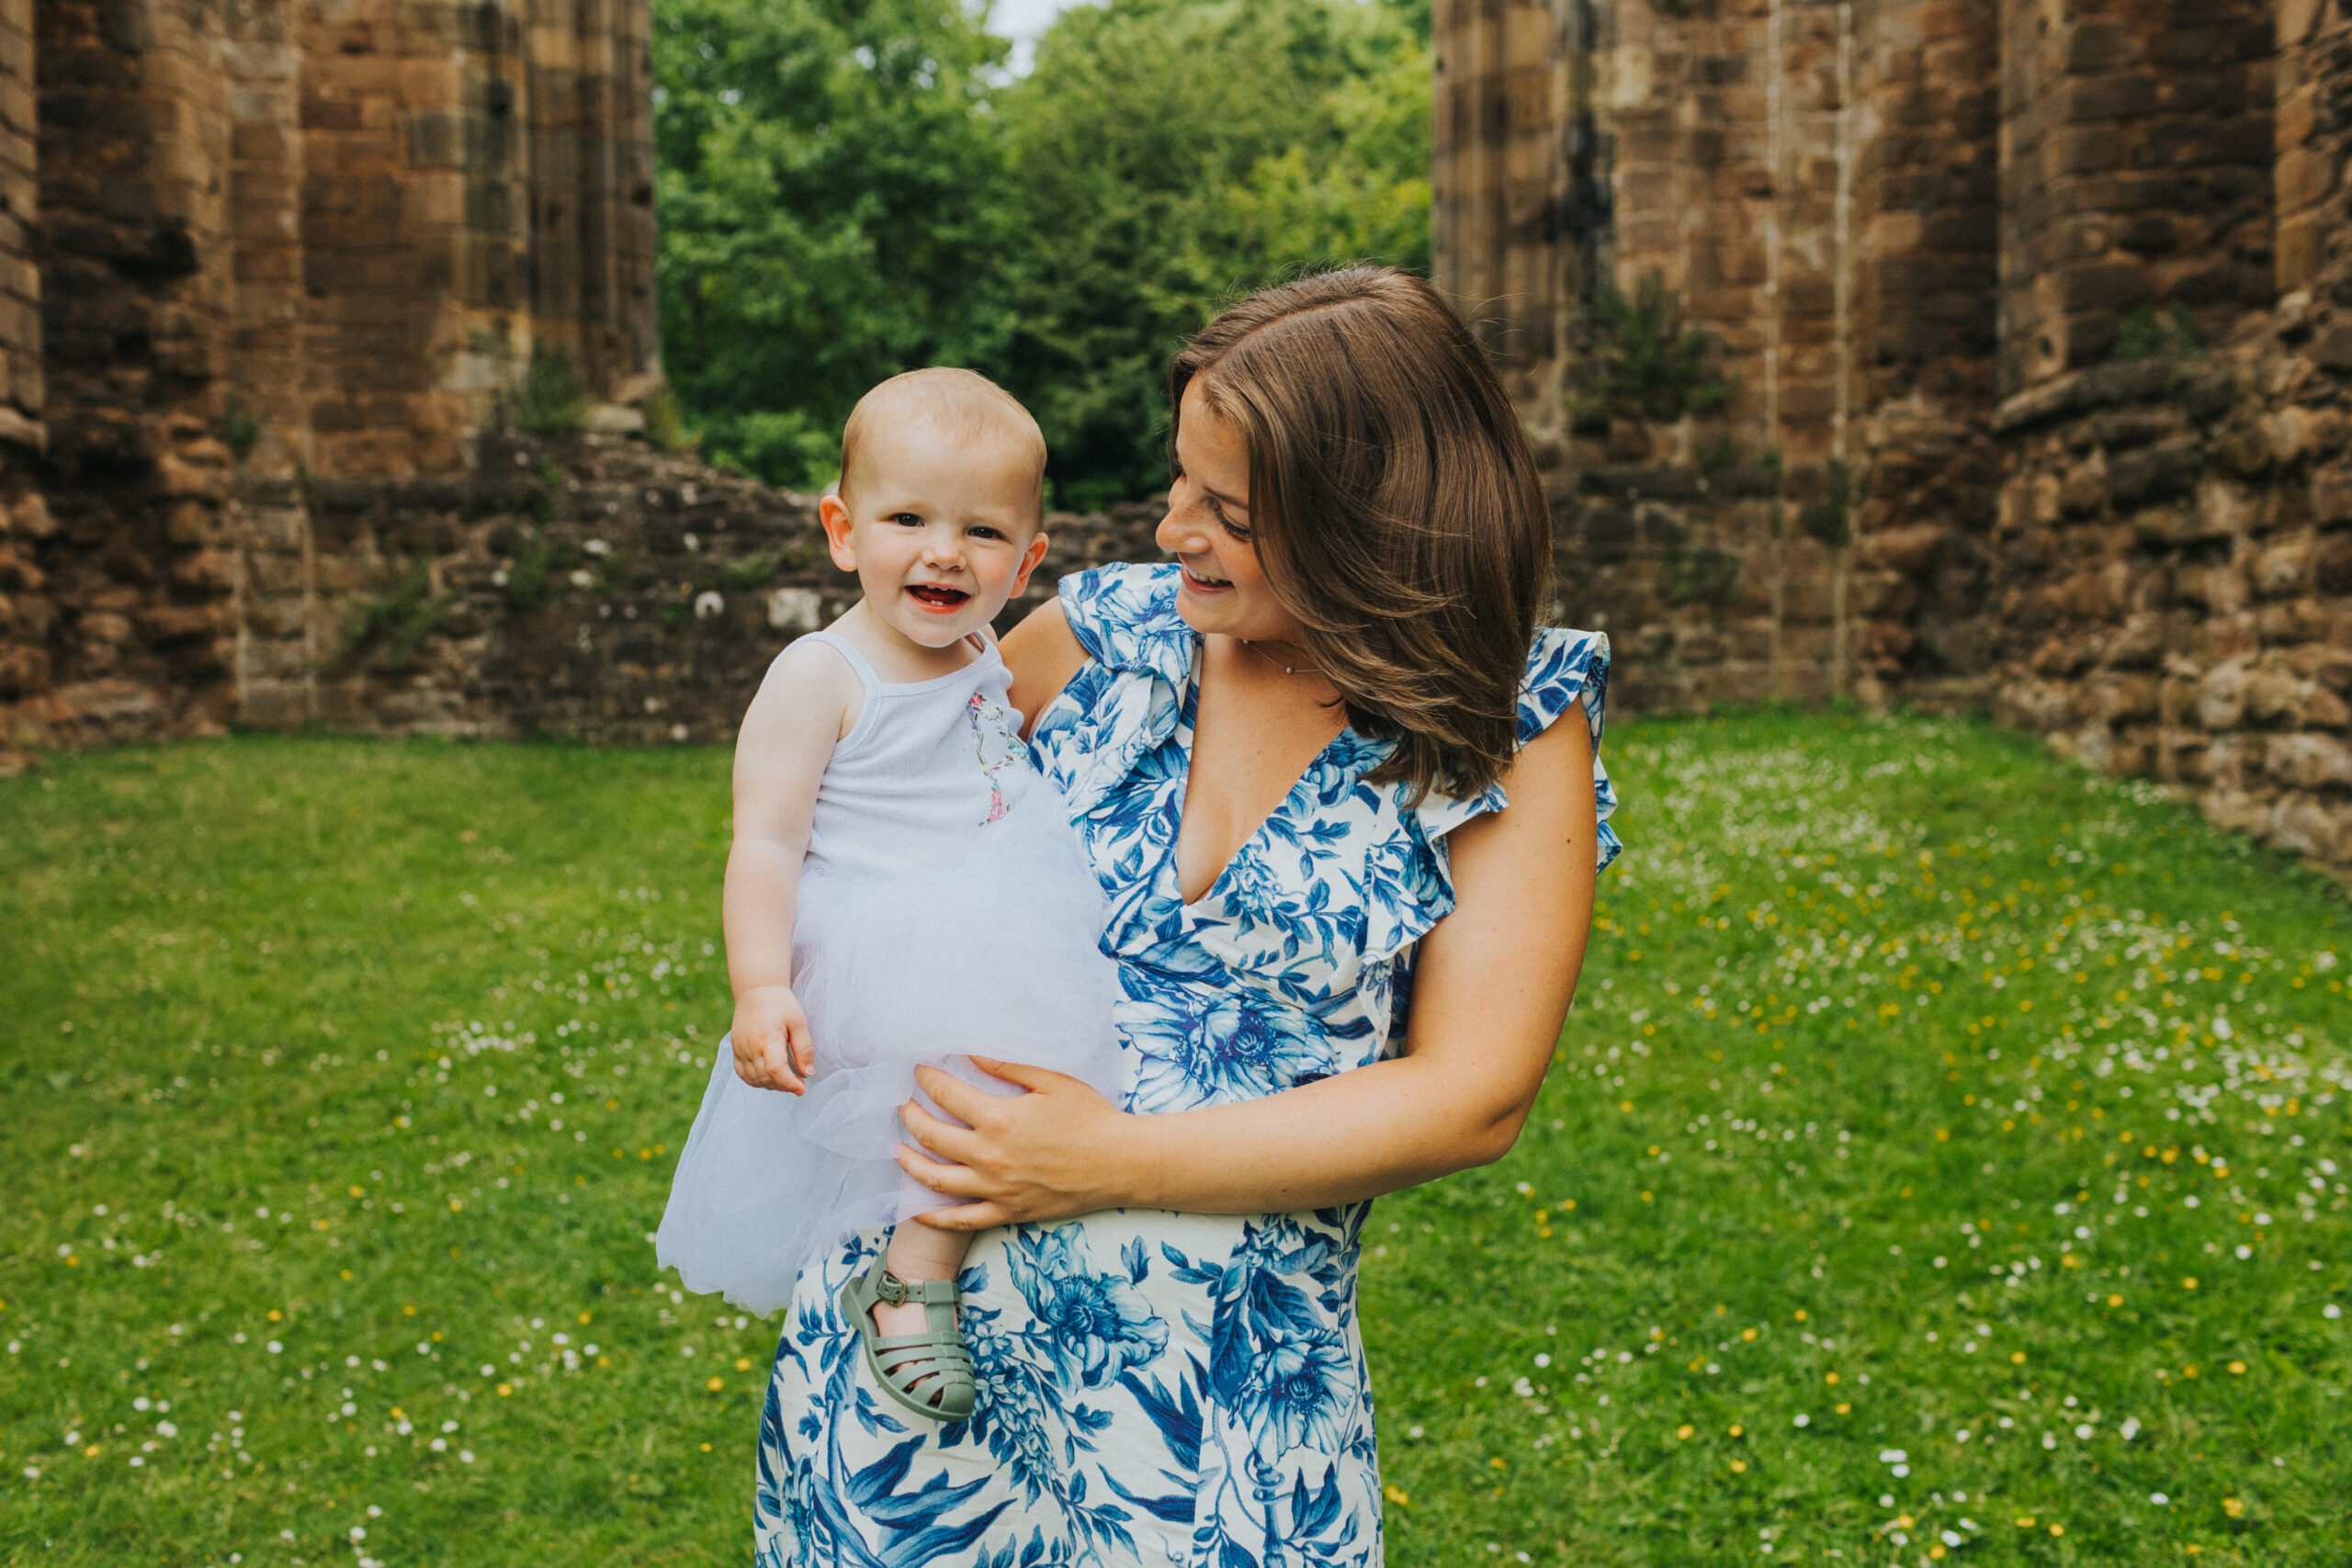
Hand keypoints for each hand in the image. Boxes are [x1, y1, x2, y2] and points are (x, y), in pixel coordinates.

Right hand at [731, 985, 814, 1092]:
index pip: (775, 1070)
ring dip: (771, 1085)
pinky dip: (756, 1081)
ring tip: (786, 1079)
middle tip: (799, 1082)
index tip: (802, 1088)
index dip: (789, 1084)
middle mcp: (750, 1046)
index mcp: (767, 1038)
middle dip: (784, 1086)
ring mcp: (740, 1049)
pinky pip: (743, 1074)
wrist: (756, 991)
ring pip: (754, 1080)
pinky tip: (769, 1077)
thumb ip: (804, 1049)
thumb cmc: (780, 1004)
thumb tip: (808, 1073)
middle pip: (765, 1078)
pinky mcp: (735, 1050)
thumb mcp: (798, 1022)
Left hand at [893, 1057, 1147, 1229]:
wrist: (1119, 1163)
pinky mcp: (1008, 1212)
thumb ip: (1007, 1065)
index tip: (919, 1071)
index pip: (947, 1096)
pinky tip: (917, 1206)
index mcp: (1000, 1119)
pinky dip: (935, 1214)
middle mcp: (990, 1157)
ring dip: (910, 1163)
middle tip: (902, 1105)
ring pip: (936, 1180)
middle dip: (911, 1116)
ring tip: (897, 1149)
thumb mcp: (1051, 1081)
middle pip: (932, 1136)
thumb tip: (970, 1052)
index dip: (928, 1080)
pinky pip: (961, 1219)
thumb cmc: (1090, 1117)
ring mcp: (996, 1189)